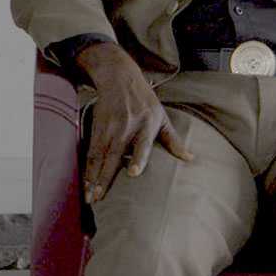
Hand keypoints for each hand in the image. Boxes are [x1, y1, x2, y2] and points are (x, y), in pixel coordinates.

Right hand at [76, 41, 190, 202]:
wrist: (120, 78)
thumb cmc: (144, 101)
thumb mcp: (161, 117)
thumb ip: (173, 140)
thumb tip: (190, 158)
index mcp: (145, 125)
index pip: (142, 144)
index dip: (137, 158)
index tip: (133, 173)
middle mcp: (125, 128)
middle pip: (114, 155)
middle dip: (105, 177)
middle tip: (99, 197)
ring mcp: (109, 128)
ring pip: (98, 156)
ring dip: (92, 177)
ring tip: (90, 197)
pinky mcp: (97, 128)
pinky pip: (90, 151)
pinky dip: (87, 168)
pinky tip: (85, 183)